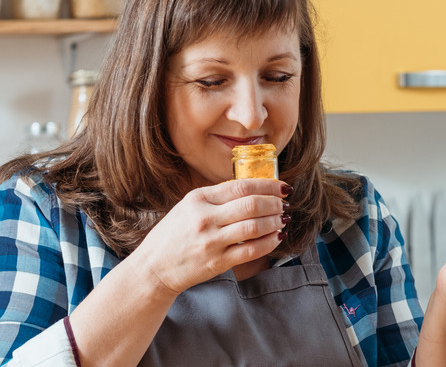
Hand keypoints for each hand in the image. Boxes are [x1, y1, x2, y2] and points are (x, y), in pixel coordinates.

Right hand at [129, 178, 289, 295]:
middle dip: (275, 203)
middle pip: (252, 205)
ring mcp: (211, 241)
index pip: (242, 186)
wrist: (153, 267)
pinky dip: (270, 243)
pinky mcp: (217, 262)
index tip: (282, 187)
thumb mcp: (189, 206)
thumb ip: (217, 197)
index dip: (268, 185)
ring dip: (275, 222)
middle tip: (285, 204)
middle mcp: (205, 218)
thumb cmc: (174, 234)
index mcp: (198, 198)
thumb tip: (254, 188)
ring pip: (255, 227)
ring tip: (283, 219)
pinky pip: (251, 251)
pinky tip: (277, 237)